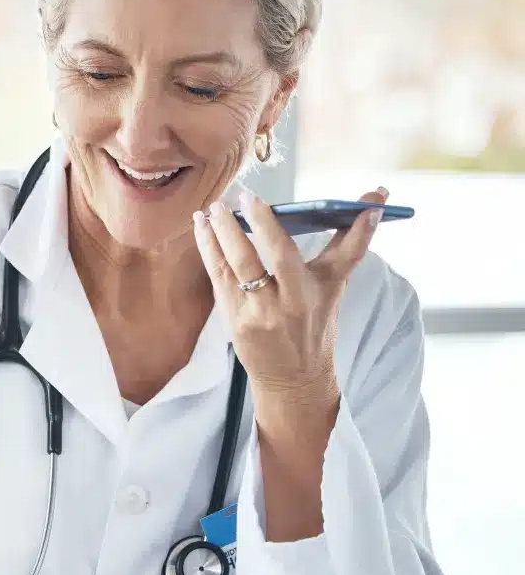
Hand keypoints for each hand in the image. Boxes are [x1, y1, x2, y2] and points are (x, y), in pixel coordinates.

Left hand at [192, 186, 387, 397]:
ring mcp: (261, 313)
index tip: (368, 204)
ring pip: (240, 262)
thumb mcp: (333, 289)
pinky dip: (209, 248)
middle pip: (278, 254)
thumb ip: (347, 247)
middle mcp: (293, 303)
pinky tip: (202, 226)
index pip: (345, 253)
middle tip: (246, 194)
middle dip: (261, 222)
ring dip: (223, 230)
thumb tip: (371, 208)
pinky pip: (219, 275)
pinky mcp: (235, 319)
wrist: (292, 379)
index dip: (359, 230)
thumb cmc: (313, 327)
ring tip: (215, 206)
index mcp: (321, 292)